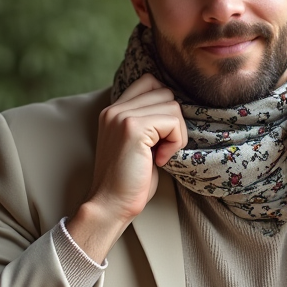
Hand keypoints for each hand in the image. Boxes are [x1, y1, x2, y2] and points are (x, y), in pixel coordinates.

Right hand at [67, 74, 186, 259]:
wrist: (110, 205)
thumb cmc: (129, 181)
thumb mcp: (138, 143)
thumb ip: (148, 121)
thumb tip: (176, 106)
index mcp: (113, 110)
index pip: (150, 81)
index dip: (165, 105)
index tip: (161, 134)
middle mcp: (115, 108)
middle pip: (165, 92)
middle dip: (173, 121)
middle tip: (161, 148)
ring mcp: (123, 116)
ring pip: (173, 106)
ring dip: (176, 133)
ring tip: (160, 154)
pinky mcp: (134, 128)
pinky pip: (173, 121)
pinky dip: (175, 142)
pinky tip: (160, 160)